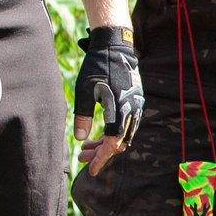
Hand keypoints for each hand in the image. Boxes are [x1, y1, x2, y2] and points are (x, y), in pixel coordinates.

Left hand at [73, 26, 143, 170]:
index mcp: (120, 110)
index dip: (101, 158)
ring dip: (105, 142)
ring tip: (86, 146)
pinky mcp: (134, 100)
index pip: (112, 144)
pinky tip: (98, 133)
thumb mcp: (84, 91)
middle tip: (82, 157)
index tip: (90, 169)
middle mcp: (132, 110)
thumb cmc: (97, 66)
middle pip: (118, 142)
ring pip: (122, 133)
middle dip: (100, 152)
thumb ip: (83, 116)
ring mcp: (135, 105)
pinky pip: (125, 124)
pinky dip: (112, 131)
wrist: (115, 45)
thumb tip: (80, 138)